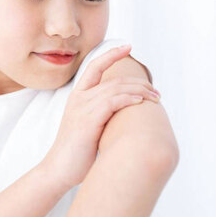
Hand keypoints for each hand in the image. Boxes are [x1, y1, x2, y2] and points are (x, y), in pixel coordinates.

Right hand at [41, 44, 159, 189]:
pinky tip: (140, 102)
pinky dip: (128, 99)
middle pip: (113, 79)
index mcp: (78, 97)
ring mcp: (82, 108)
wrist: (58, 170)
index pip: (95, 66)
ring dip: (139, 91)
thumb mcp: (89, 127)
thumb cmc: (76, 153)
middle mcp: (79, 98)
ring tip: (155, 97)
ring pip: (116, 88)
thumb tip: (125, 113)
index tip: (128, 46)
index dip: (111, 54)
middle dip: (138, 82)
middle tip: (156, 92)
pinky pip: (112, 102)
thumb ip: (102, 115)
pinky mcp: (88, 120)